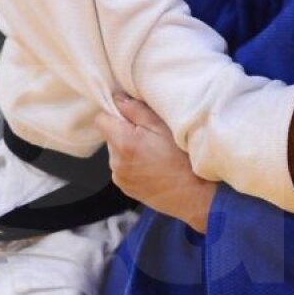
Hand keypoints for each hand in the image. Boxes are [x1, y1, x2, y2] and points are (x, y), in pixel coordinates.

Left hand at [94, 95, 215, 231]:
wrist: (192, 195)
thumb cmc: (182, 161)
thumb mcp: (163, 127)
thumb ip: (136, 110)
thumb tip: (118, 99)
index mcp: (123, 142)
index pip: (101, 119)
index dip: (115, 114)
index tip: (131, 117)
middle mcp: (115, 161)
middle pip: (110, 136)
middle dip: (125, 132)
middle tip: (150, 137)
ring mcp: (119, 176)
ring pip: (116, 153)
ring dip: (129, 150)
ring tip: (153, 154)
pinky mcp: (125, 187)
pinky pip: (122, 169)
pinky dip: (133, 165)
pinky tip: (152, 167)